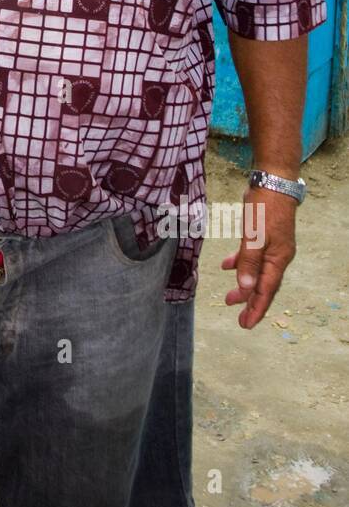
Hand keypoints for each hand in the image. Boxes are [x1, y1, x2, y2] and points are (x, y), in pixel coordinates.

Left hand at [221, 187, 296, 328]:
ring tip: (230, 298)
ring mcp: (272, 246)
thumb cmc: (265, 209)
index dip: (256, 308)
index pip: (266, 291)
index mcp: (278, 260)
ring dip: (244, 285)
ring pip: (257, 272)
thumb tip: (245, 289)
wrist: (273, 182)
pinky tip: (226, 265)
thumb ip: (249, 263)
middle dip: (250, 302)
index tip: (246, 324)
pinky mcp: (264, 236)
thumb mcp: (254, 237)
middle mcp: (278, 256)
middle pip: (264, 285)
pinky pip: (252, 256)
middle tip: (238, 318)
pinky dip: (240, 263)